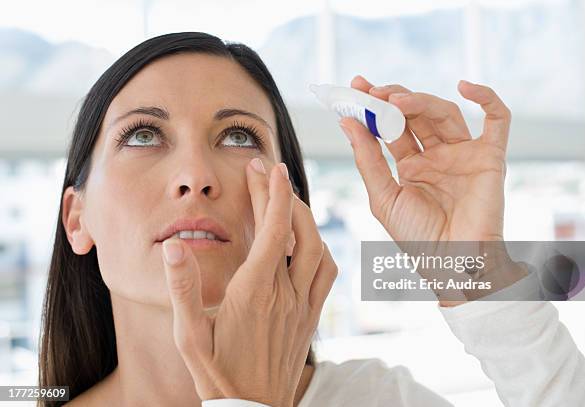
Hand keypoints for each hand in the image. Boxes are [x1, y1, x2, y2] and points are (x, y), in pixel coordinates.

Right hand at [162, 160, 336, 405]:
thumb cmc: (217, 375)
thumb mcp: (188, 335)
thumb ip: (182, 289)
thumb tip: (176, 245)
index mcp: (255, 290)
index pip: (271, 228)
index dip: (271, 191)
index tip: (267, 166)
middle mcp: (285, 293)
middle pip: (296, 230)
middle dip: (284, 193)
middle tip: (268, 171)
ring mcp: (303, 306)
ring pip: (318, 248)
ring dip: (306, 219)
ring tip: (286, 201)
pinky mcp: (312, 318)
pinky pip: (326, 273)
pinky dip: (319, 248)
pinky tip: (305, 244)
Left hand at [342, 76, 529, 304]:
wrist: (453, 265)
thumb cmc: (418, 239)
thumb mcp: (384, 198)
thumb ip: (367, 159)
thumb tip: (347, 122)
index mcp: (411, 166)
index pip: (391, 127)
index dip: (375, 107)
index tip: (356, 87)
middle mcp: (437, 156)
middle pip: (416, 115)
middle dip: (393, 99)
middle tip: (373, 91)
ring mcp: (464, 155)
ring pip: (445, 114)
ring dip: (420, 101)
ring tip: (395, 100)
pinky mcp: (490, 158)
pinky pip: (498, 121)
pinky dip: (487, 99)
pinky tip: (465, 86)